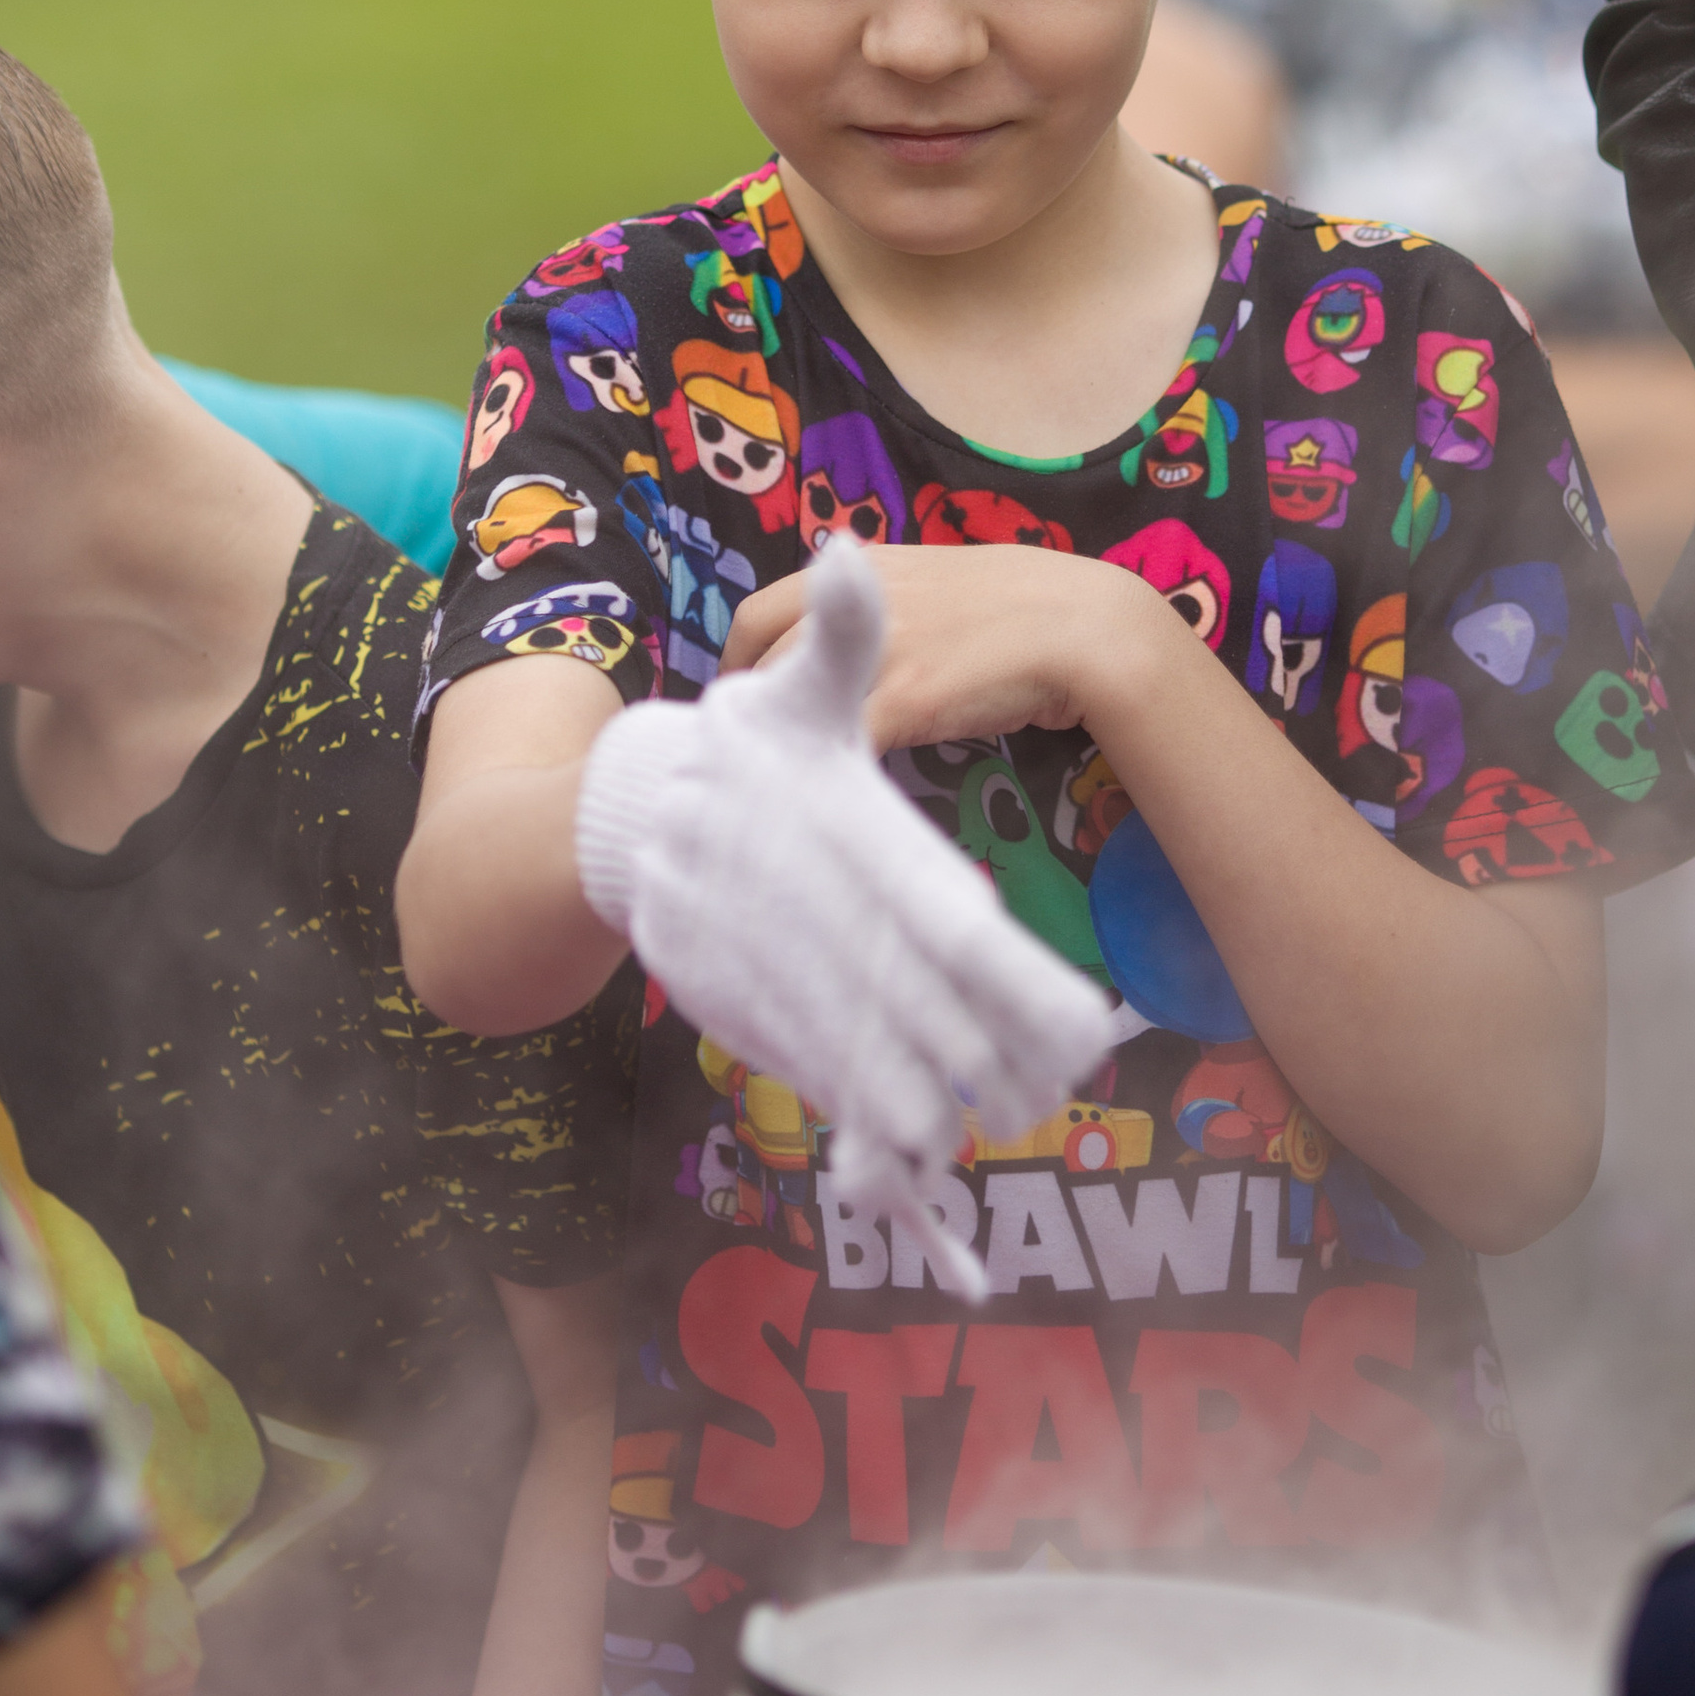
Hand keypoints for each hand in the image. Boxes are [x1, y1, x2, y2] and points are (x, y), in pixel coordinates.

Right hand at [574, 541, 1110, 1296]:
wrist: (615, 821)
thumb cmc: (733, 754)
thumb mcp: (784, 692)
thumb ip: (839, 637)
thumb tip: (852, 551)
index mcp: (832, 828)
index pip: (937, 915)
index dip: (1009, 978)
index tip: (1079, 1024)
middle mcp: (795, 902)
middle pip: (908, 996)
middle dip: (985, 1057)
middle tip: (1054, 1098)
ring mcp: (757, 961)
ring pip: (853, 1043)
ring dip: (925, 1097)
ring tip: (992, 1132)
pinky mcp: (729, 1004)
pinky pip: (801, 1062)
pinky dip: (855, 1105)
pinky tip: (908, 1144)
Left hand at [722, 541, 1168, 752]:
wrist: (1086, 626)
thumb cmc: (1025, 608)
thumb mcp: (938, 585)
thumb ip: (885, 605)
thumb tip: (847, 640)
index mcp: (865, 569)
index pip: (764, 610)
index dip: (740, 659)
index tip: (739, 697)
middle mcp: (859, 601)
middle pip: (760, 656)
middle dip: (740, 705)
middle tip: (737, 750)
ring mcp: (877, 649)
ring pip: (789, 699)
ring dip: (774, 741)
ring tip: (768, 780)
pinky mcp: (904, 698)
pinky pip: (840, 740)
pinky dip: (823, 769)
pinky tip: (818, 798)